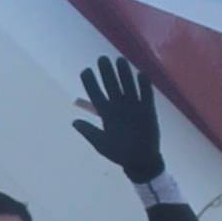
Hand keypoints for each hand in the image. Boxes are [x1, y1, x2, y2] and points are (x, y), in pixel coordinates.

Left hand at [72, 56, 168, 184]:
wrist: (140, 161)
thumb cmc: (119, 153)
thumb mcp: (101, 144)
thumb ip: (89, 132)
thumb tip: (74, 122)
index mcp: (106, 113)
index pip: (96, 94)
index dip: (90, 82)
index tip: (86, 71)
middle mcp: (118, 106)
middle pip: (111, 85)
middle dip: (107, 73)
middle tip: (102, 59)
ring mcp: (133, 106)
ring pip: (128, 86)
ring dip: (124, 74)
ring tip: (120, 60)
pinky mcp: (147, 110)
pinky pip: (146, 95)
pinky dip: (144, 85)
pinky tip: (141, 74)